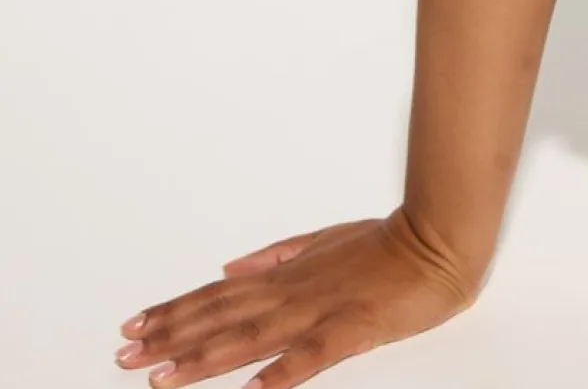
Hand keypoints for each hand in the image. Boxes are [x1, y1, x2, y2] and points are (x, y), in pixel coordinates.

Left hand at [114, 206, 486, 388]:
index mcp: (286, 274)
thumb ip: (274, 256)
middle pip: (220, 317)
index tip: (135, 325)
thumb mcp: (323, 240)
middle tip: (123, 356)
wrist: (436, 240)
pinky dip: (279, 374)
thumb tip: (229, 268)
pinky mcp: (351, 329)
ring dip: (202, 358)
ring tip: (161, 378)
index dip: (174, 310)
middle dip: (169, 337)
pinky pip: (310, 356)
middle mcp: (292, 292)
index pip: (217, 295)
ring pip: (250, 338)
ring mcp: (319, 310)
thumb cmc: (385, 243)